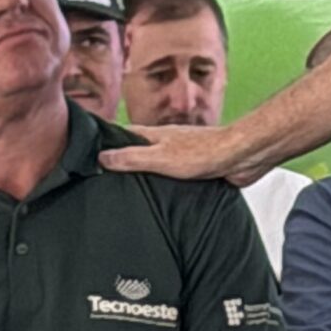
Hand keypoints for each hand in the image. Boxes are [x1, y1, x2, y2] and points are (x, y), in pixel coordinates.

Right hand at [101, 123, 266, 185]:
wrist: (241, 157)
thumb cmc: (204, 153)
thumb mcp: (160, 158)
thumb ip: (132, 157)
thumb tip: (101, 157)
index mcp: (156, 136)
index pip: (125, 134)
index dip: (108, 141)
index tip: (90, 149)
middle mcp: (168, 143)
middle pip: (140, 149)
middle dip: (124, 159)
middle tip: (104, 174)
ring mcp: (183, 156)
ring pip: (158, 163)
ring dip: (145, 173)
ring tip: (127, 190)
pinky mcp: (197, 170)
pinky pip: (174, 177)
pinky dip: (164, 184)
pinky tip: (161, 196)